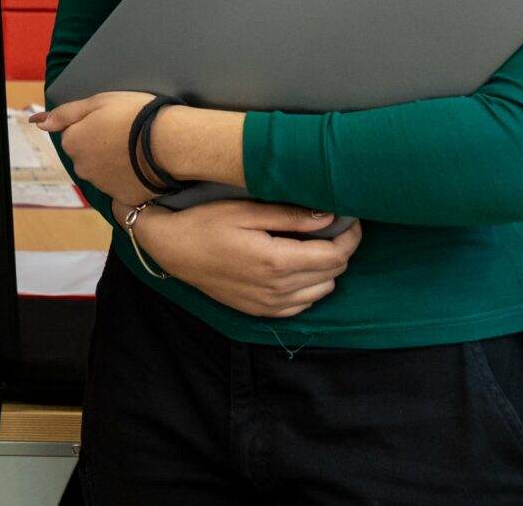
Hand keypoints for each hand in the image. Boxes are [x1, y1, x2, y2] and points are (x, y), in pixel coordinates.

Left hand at [35, 91, 159, 205]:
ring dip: (112, 162)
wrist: (171, 142)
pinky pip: (120, 185)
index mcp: (72, 141)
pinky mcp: (122, 197)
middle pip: (85, 154)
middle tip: (124, 133)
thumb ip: (65, 113)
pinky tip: (141, 165)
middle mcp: (82, 167)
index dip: (92, 125)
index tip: (111, 121)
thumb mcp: (97, 102)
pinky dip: (127, 177)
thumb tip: (38, 122)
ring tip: (135, 149)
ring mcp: (102, 185)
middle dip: (99, 145)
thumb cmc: (135, 116)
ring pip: (101, 170)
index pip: (73, 133)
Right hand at [130, 201, 362, 319]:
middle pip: (333, 273)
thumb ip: (289, 215)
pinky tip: (296, 266)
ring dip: (326, 268)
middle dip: (340, 249)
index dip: (350, 236)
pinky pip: (303, 305)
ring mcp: (269, 305)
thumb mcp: (245, 211)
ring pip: (322, 291)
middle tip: (333, 226)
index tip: (351, 218)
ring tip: (313, 244)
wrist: (171, 250)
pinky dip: (310, 286)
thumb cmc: (205, 223)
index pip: (335, 255)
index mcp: (276, 262)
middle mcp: (278, 290)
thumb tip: (329, 216)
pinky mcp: (261, 312)